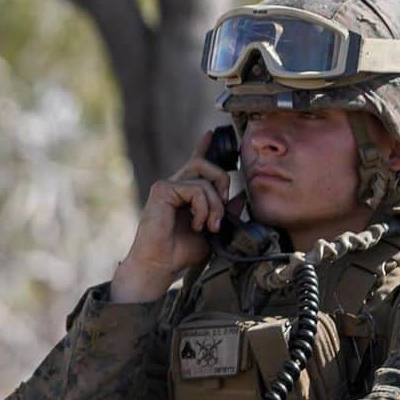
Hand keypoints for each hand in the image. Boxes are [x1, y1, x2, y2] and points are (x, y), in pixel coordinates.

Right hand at [110, 131, 233, 304]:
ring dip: (215, 205)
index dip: (203, 147)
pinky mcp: (162, 190)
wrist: (160, 266)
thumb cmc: (181, 253)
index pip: (195, 163)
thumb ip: (225, 213)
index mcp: (184, 194)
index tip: (211, 134)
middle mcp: (175, 186)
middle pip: (206, 165)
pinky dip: (203, 208)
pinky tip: (198, 225)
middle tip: (223, 209)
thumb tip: (239, 197)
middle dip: (223, 183)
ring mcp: (167, 186)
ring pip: (204, 179)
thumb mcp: (212, 232)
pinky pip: (195, 188)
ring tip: (211, 227)